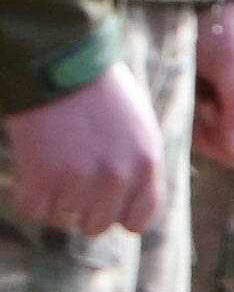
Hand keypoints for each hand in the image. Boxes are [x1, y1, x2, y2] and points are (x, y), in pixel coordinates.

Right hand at [6, 69, 164, 237]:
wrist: (64, 66)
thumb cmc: (103, 94)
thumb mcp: (140, 130)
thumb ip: (138, 168)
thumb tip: (129, 205)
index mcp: (147, 165)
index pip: (139, 219)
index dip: (119, 216)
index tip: (105, 205)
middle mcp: (118, 178)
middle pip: (97, 225)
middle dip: (83, 208)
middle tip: (72, 180)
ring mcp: (80, 180)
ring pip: (62, 219)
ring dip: (55, 198)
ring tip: (55, 164)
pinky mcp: (42, 178)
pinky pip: (33, 210)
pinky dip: (29, 195)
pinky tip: (34, 169)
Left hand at [193, 1, 233, 173]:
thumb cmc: (226, 28)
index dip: (233, 139)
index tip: (211, 110)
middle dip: (212, 128)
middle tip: (201, 94)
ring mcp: (231, 107)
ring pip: (213, 139)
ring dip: (198, 121)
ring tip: (194, 88)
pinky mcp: (209, 105)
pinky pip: (198, 128)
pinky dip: (188, 115)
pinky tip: (187, 91)